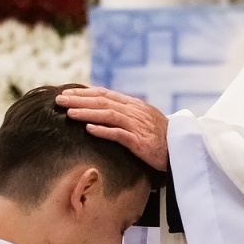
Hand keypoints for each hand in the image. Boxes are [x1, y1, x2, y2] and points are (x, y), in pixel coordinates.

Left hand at [54, 87, 169, 170]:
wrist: (183, 151)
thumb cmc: (161, 138)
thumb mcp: (143, 120)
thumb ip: (126, 114)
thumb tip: (102, 111)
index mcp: (134, 105)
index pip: (105, 94)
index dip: (84, 93)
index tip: (66, 93)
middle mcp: (135, 112)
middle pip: (103, 102)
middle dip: (79, 100)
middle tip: (59, 100)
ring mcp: (139, 126)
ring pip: (109, 115)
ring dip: (87, 113)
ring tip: (69, 113)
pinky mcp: (142, 142)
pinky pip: (120, 135)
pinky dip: (104, 131)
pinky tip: (89, 130)